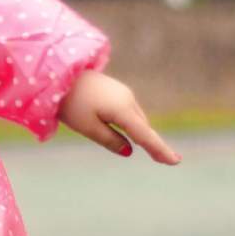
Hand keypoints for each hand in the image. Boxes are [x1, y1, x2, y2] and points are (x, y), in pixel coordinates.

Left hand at [56, 70, 180, 162]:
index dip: (160, 150)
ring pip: (136, 119)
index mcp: (122, 109)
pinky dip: (133, 124)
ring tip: (153, 150)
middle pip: (142, 127)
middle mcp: (127, 99)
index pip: (145, 135)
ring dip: (142, 133)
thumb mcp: (88, 127)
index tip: (175, 161)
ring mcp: (123, 93)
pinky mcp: (116, 91)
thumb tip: (129, 151)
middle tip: (168, 160)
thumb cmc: (70, 103)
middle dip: (153, 143)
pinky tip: (133, 133)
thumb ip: (110, 140)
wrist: (59, 74)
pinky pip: (129, 112)